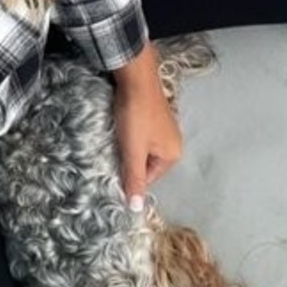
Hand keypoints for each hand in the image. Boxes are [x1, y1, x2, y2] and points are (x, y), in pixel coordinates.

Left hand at [111, 44, 183, 208]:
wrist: (135, 77)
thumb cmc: (135, 115)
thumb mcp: (132, 151)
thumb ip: (134, 179)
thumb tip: (136, 209)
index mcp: (172, 155)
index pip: (147, 178)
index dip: (129, 176)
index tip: (113, 168)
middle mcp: (173, 143)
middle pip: (145, 163)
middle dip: (129, 160)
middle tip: (114, 151)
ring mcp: (165, 128)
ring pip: (142, 148)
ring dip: (128, 147)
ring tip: (117, 138)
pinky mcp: (155, 115)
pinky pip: (141, 134)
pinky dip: (130, 134)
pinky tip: (121, 126)